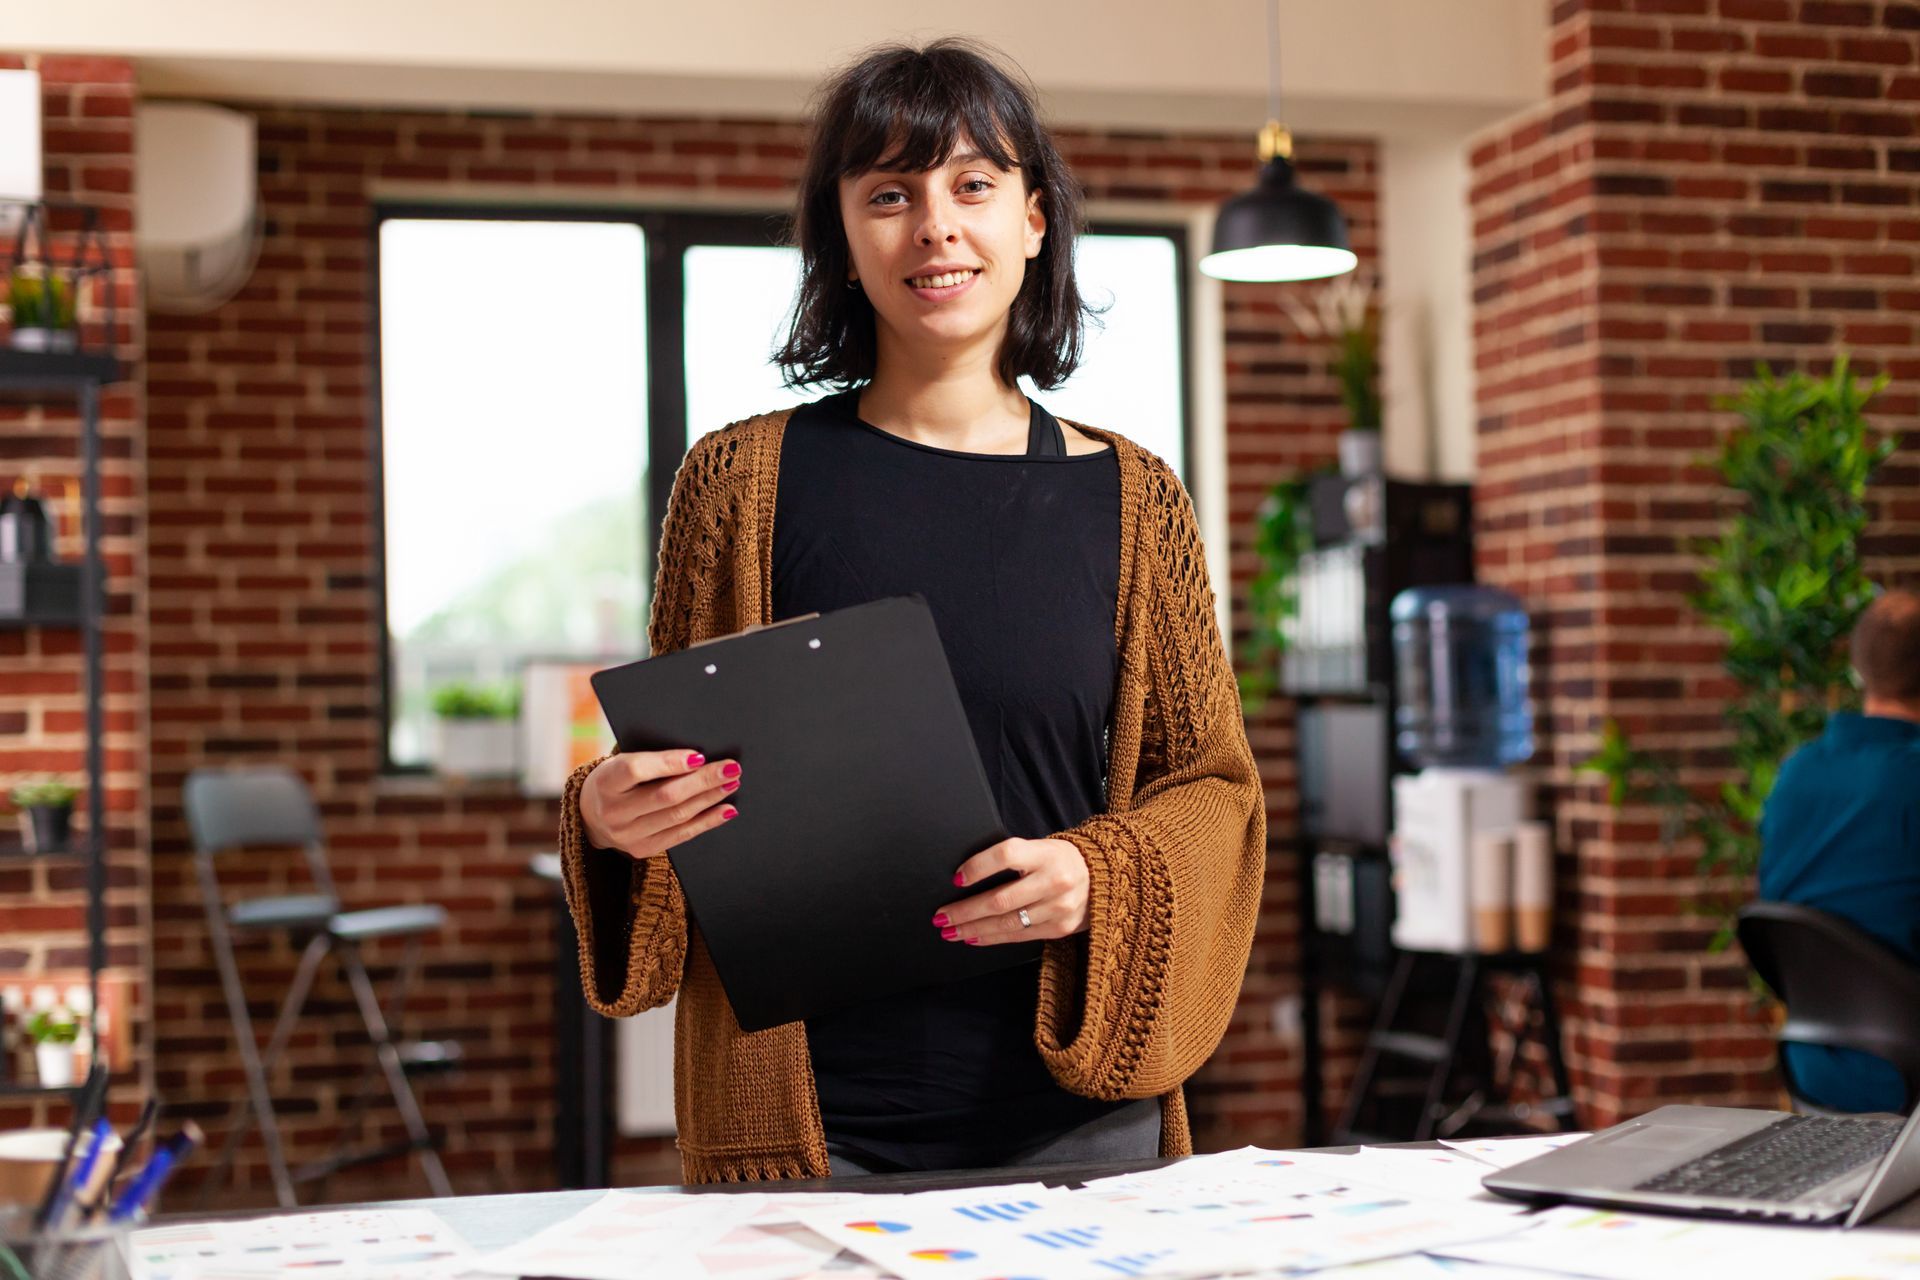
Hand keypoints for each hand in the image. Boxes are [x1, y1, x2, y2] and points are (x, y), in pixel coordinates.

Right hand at [579, 748, 740, 860]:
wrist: (591, 816)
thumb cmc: (615, 781)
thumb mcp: (620, 763)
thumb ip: (651, 760)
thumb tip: (698, 757)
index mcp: (605, 782)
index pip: (636, 770)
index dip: (669, 763)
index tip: (699, 756)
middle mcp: (614, 812)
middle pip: (665, 795)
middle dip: (703, 780)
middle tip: (731, 768)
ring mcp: (627, 835)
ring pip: (677, 815)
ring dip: (710, 799)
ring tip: (731, 783)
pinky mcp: (642, 849)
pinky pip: (682, 835)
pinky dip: (708, 821)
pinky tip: (726, 810)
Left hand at [931, 837, 1089, 945]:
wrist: (1104, 878)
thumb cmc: (1060, 860)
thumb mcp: (1040, 848)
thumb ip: (1012, 858)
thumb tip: (967, 877)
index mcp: (1046, 853)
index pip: (1006, 855)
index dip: (978, 867)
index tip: (956, 879)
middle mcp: (1054, 880)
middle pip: (1001, 899)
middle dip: (965, 911)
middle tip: (941, 916)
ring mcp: (1059, 907)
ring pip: (1008, 923)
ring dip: (974, 929)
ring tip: (951, 931)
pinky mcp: (1060, 928)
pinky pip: (1020, 936)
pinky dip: (994, 938)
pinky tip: (976, 937)